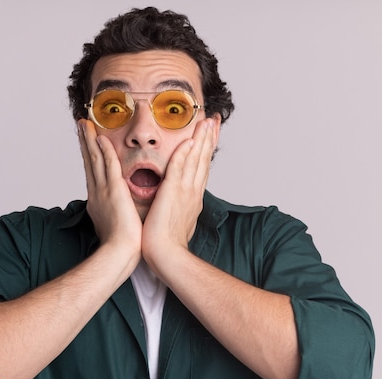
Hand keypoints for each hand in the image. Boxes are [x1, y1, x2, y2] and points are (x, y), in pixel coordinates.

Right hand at [78, 120, 141, 260]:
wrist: (120, 253)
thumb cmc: (121, 245)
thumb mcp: (114, 225)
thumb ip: (115, 214)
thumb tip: (118, 212)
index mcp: (98, 201)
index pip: (93, 172)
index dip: (89, 156)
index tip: (87, 143)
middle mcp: (97, 193)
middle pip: (89, 162)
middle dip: (85, 143)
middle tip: (81, 125)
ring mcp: (103, 191)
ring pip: (95, 160)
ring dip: (90, 140)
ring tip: (85, 124)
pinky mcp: (113, 190)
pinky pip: (107, 165)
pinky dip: (103, 150)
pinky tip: (100, 137)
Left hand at [142, 117, 218, 267]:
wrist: (167, 255)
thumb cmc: (168, 243)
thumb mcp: (179, 220)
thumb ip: (180, 207)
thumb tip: (180, 204)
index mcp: (193, 197)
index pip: (202, 168)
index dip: (207, 150)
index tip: (210, 135)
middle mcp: (193, 191)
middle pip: (203, 159)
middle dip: (209, 138)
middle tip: (214, 120)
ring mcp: (185, 191)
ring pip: (195, 159)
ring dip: (201, 139)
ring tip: (207, 122)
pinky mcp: (172, 192)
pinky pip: (179, 168)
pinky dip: (185, 154)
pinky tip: (189, 141)